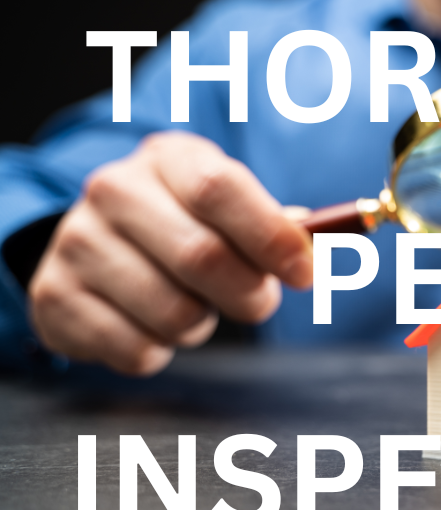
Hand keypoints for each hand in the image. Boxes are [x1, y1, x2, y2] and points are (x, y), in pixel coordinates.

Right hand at [28, 131, 312, 374]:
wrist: (98, 245)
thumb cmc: (185, 225)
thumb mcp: (229, 209)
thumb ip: (274, 225)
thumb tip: (317, 240)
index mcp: (168, 158)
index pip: (221, 189)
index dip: (271, 236)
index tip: (304, 273)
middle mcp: (114, 190)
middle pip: (201, 255)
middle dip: (249, 294)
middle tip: (259, 302)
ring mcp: (77, 243)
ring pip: (173, 312)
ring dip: (203, 326)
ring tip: (195, 307)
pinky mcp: (55, 298)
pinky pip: (136, 350)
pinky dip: (161, 350)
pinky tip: (152, 324)